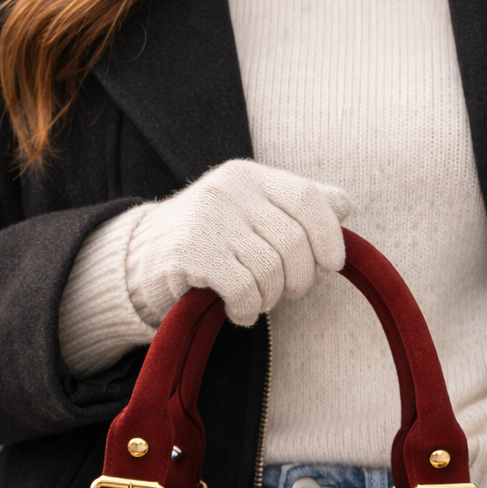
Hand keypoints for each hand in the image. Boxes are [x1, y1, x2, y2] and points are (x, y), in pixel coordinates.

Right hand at [127, 160, 350, 327]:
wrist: (140, 259)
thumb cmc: (209, 240)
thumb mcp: (252, 212)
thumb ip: (297, 207)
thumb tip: (346, 205)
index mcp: (250, 176)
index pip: (307, 198)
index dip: (329, 234)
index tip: (333, 264)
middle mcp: (229, 190)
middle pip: (294, 242)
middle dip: (299, 279)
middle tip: (286, 293)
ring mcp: (208, 219)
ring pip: (270, 270)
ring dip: (270, 299)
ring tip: (255, 301)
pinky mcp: (190, 252)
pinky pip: (243, 289)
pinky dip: (247, 309)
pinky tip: (238, 311)